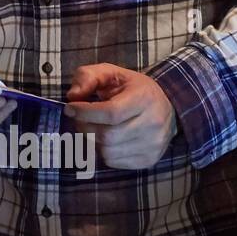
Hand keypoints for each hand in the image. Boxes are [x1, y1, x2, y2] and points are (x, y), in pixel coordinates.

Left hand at [63, 63, 177, 169]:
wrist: (166, 106)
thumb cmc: (133, 89)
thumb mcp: (111, 73)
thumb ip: (88, 77)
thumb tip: (73, 95)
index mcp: (144, 98)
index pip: (110, 113)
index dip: (85, 113)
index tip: (70, 108)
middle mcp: (153, 123)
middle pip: (107, 135)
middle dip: (85, 127)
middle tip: (79, 119)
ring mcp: (153, 145)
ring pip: (108, 152)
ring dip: (92, 141)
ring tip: (92, 128)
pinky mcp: (149, 160)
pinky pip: (114, 162)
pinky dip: (103, 152)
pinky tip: (105, 139)